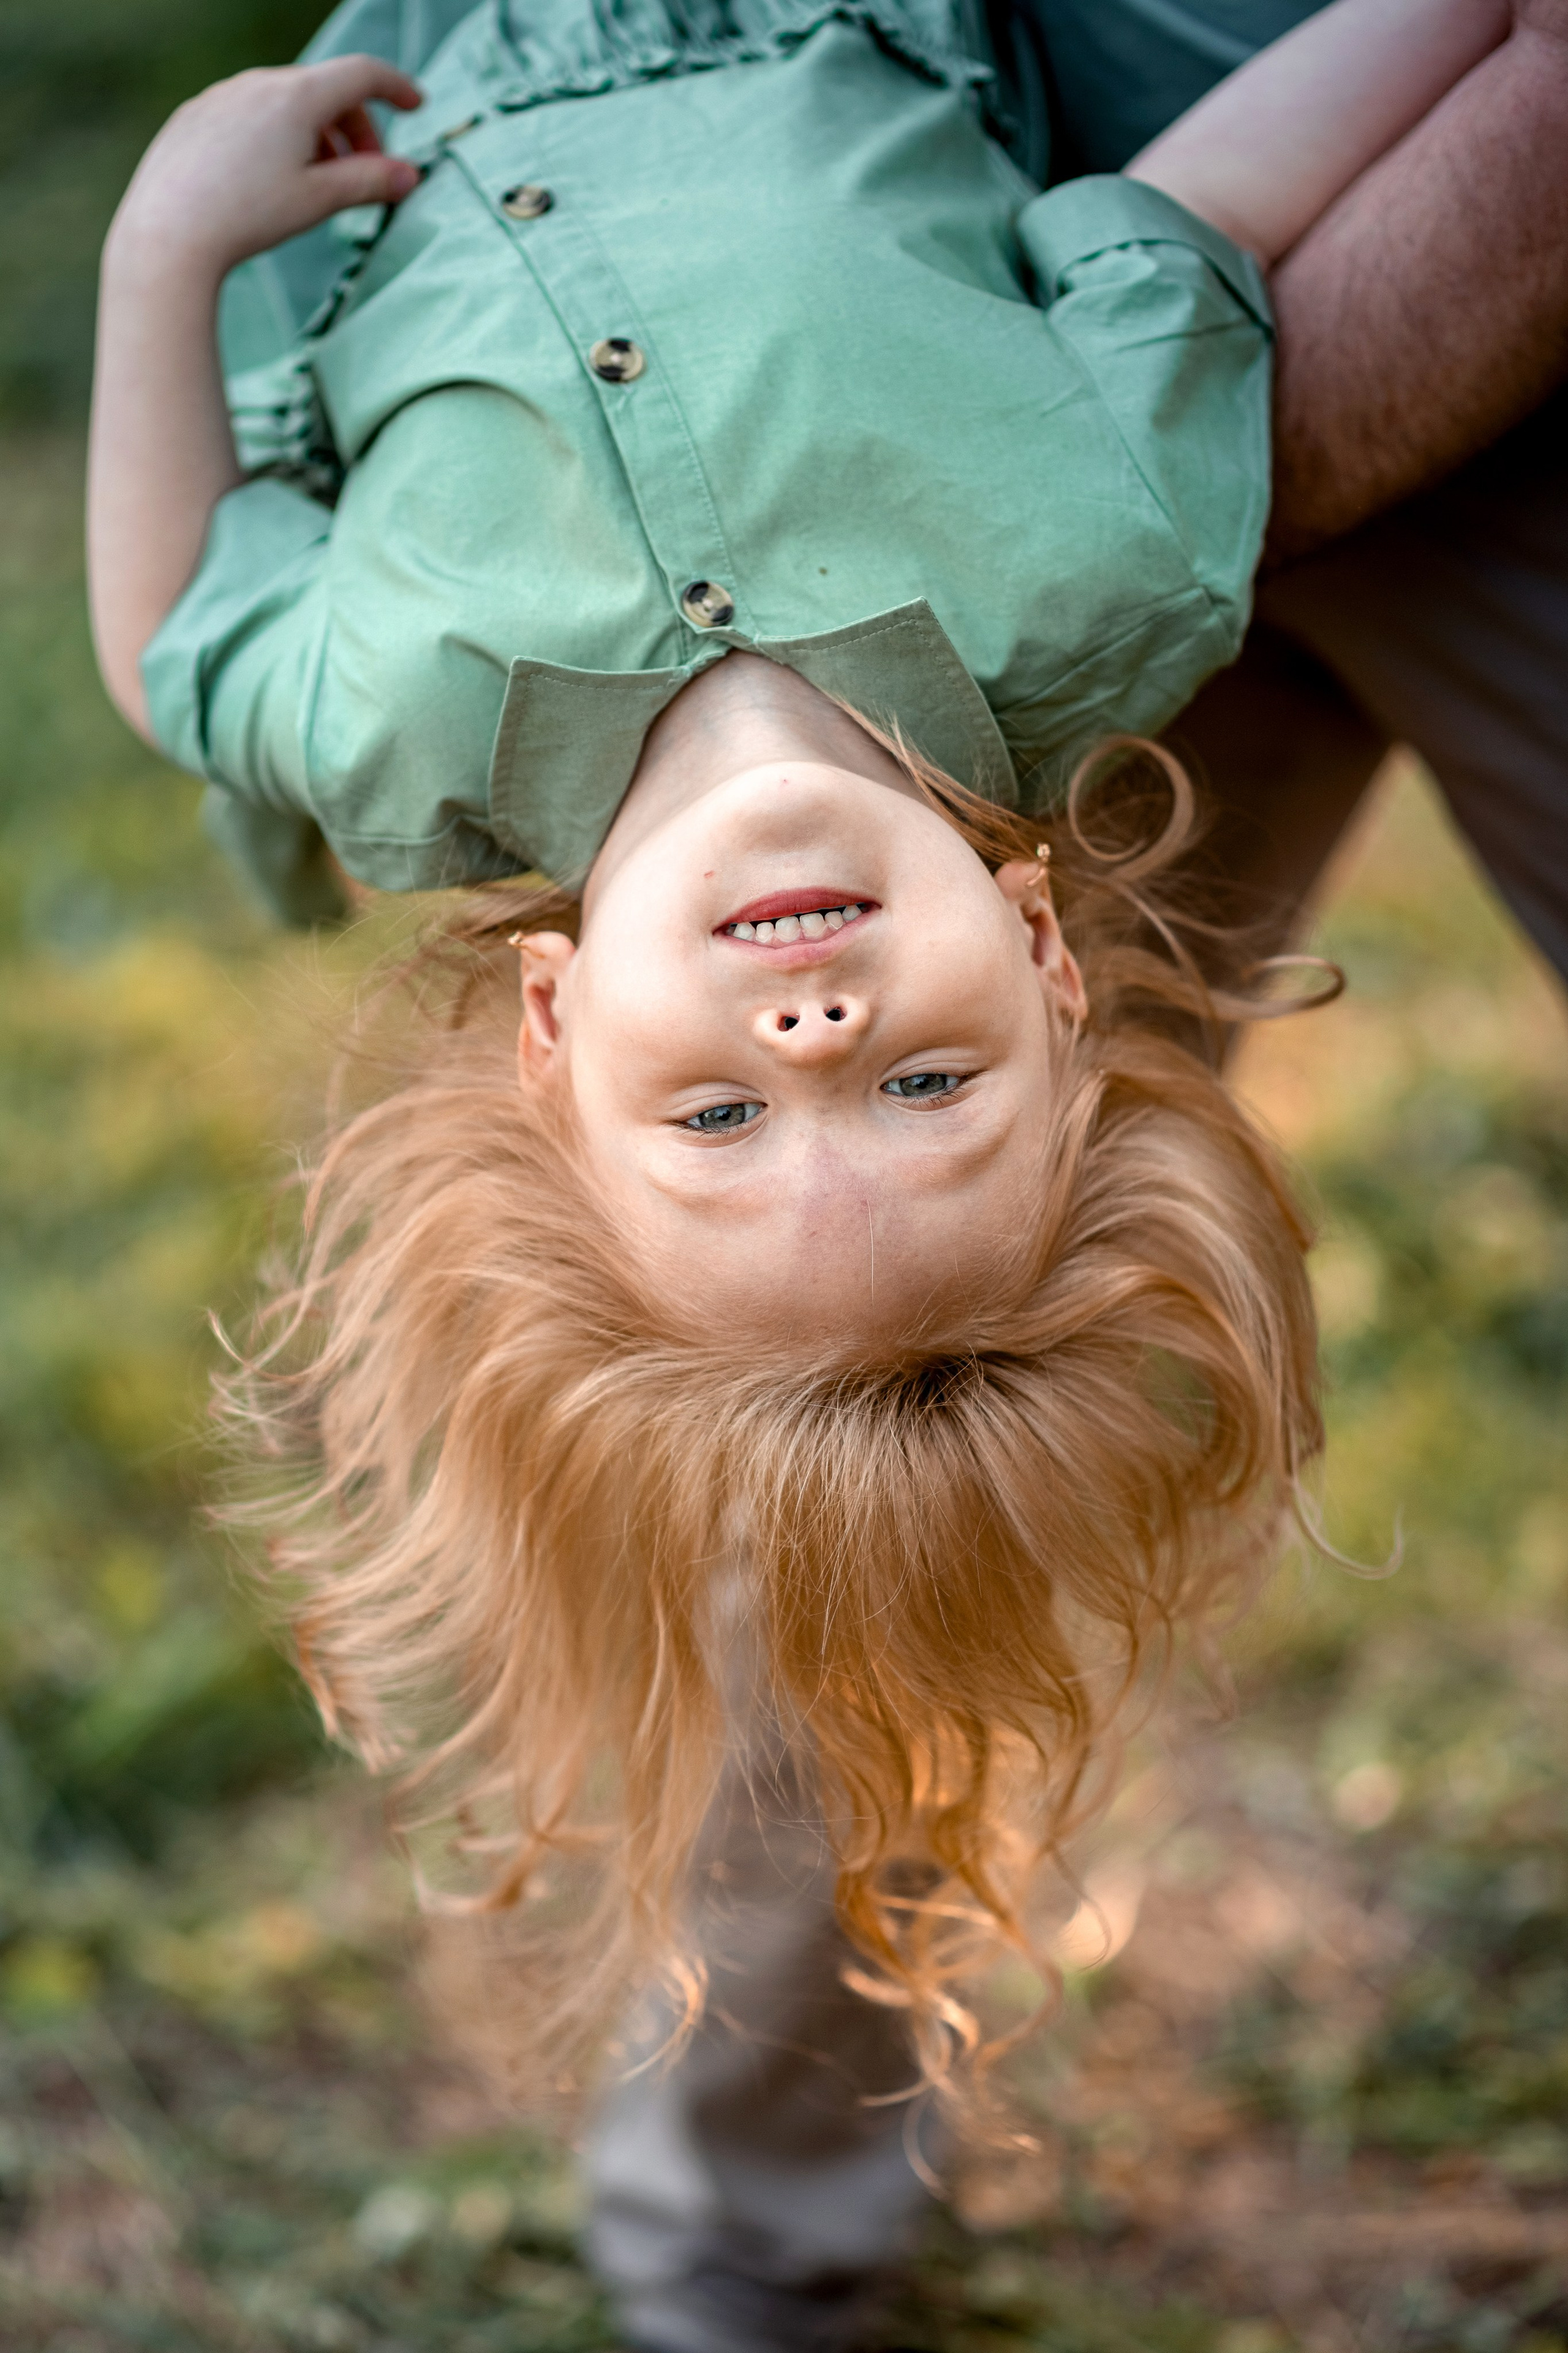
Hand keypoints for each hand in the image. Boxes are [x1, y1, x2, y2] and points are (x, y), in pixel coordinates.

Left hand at [107, 55, 423, 282]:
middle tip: (366, 173)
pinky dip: (276, 137)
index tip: (415, 106)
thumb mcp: (320, 200)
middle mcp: (259, 82)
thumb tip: (410, 176)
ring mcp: (222, 96)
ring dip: (315, 135)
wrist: (168, 232)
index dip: (395, 88)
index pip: (362, 74)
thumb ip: (370, 182)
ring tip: (318, 181)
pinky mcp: (195, 116)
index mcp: (297, 95)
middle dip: (354, 129)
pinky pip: (249, 115)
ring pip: (285, 103)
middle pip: (324, 91)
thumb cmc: (248, 215)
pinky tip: (269, 180)